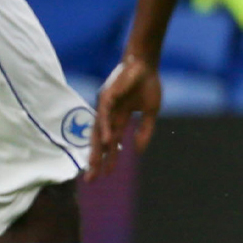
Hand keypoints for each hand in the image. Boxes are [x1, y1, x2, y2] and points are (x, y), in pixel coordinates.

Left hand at [88, 55, 161, 179]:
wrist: (145, 63)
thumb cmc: (148, 83)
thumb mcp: (150, 112)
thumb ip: (144, 131)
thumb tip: (138, 152)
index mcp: (119, 118)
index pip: (112, 143)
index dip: (109, 159)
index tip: (106, 175)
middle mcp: (109, 115)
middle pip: (99, 142)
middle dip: (96, 161)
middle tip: (91, 179)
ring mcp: (105, 106)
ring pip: (97, 132)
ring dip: (95, 150)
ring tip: (94, 166)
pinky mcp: (106, 97)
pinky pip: (104, 116)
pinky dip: (103, 129)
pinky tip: (105, 142)